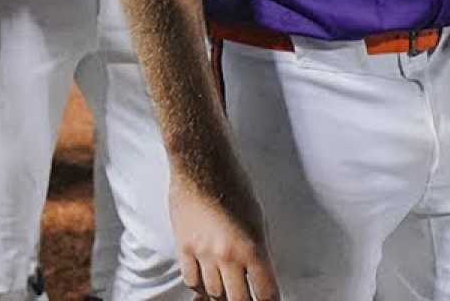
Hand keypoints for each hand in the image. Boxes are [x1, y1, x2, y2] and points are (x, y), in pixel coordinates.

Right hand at [170, 172, 278, 300]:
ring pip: (213, 293)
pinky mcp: (184, 245)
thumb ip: (258, 251)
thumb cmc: (232, 184)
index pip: (266, 294)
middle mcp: (227, 254)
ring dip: (221, 297)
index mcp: (253, 248)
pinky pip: (191, 279)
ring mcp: (203, 252)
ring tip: (226, 293)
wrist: (200, 162)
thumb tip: (256, 276)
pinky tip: (206, 283)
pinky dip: (199, 286)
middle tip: (246, 300)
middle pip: (238, 300)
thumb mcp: (257, 220)